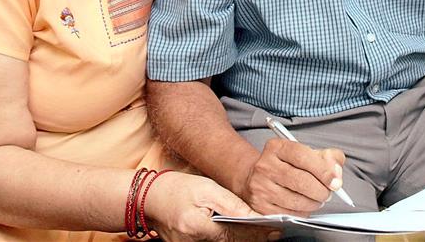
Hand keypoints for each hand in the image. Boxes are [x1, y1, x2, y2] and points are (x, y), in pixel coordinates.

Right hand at [145, 171, 278, 241]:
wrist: (149, 197)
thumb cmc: (176, 189)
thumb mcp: (207, 188)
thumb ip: (231, 204)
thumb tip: (254, 215)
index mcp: (197, 227)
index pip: (236, 234)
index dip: (258, 233)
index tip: (275, 230)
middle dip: (253, 238)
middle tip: (273, 232)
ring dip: (242, 238)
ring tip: (262, 232)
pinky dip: (228, 238)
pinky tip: (239, 232)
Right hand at [240, 138, 344, 215]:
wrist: (255, 177)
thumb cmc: (285, 164)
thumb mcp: (304, 153)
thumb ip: (326, 157)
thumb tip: (337, 171)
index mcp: (277, 147)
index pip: (303, 156)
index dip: (323, 170)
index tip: (336, 182)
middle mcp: (265, 165)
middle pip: (301, 181)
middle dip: (322, 190)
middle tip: (328, 193)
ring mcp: (260, 186)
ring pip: (297, 200)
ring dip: (314, 203)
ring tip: (317, 199)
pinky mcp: (260, 206)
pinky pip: (289, 214)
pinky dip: (303, 212)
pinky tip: (304, 206)